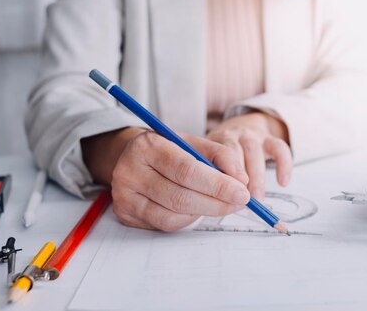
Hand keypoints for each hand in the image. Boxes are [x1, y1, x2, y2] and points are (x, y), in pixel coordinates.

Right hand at [88, 129, 250, 230]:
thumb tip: (241, 179)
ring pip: (174, 214)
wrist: (129, 157)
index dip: (218, 184)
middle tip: (240, 202)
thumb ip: (219, 155)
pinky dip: (188, 219)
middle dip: (217, 202)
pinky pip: (165, 224)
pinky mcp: (126, 214)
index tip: (242, 191)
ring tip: (220, 204)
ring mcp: (124, 196)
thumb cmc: (165, 149)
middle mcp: (130, 171)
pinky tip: (197, 208)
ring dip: (205, 212)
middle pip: (181, 196)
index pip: (187, 169)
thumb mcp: (189, 141)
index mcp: (148, 145)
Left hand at [206, 112, 291, 199]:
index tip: (226, 191)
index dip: (222, 171)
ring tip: (258, 198)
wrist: (241, 126)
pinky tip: (282, 182)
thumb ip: (212, 175)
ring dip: (256, 177)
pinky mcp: (269, 138)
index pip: (216, 153)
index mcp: (215, 141)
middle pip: (235, 151)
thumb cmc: (223, 152)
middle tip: (240, 199)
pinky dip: (283, 165)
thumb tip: (216, 202)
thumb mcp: (211, 159)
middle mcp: (232, 135)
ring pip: (254, 151)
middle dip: (238, 177)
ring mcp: (252, 135)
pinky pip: (279, 148)